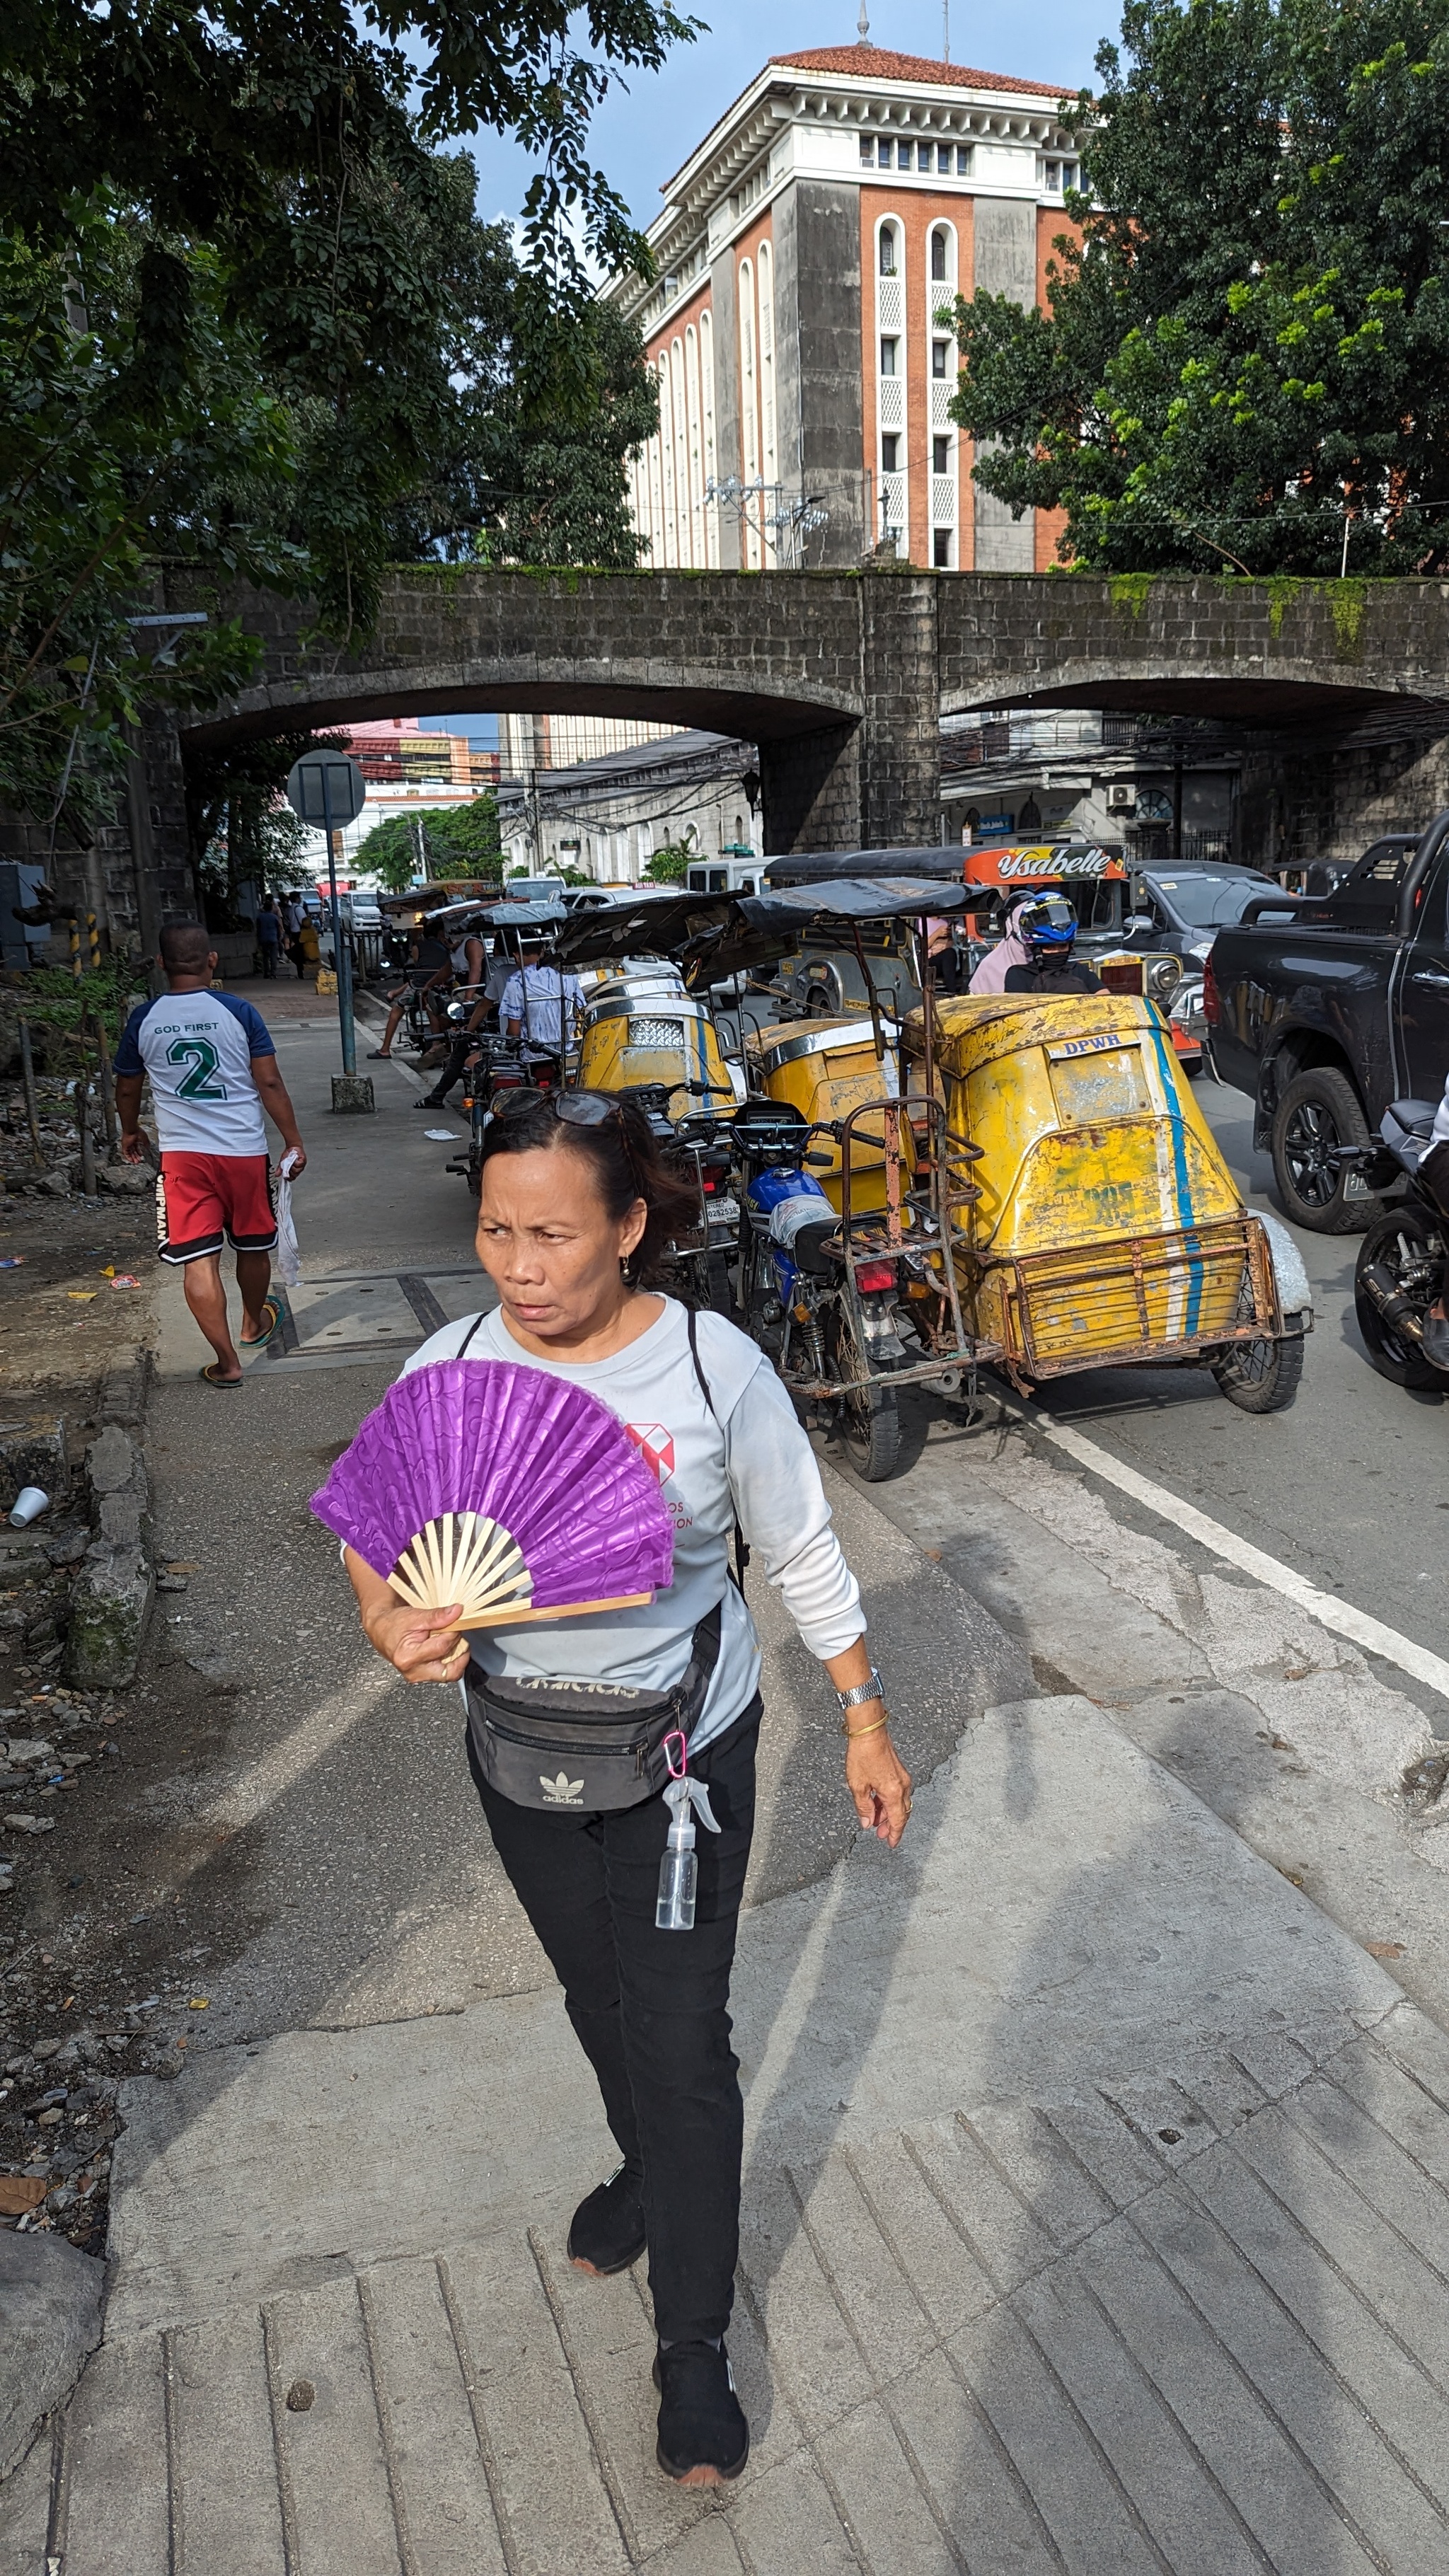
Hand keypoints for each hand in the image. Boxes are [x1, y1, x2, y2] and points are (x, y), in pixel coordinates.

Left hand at [120, 1127, 149, 1166]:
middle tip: (139, 1160)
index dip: (139, 1152)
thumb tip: (148, 1147)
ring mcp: (127, 1145)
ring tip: (136, 1162)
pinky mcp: (125, 1146)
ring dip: (133, 1158)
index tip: (141, 1156)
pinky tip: (132, 1160)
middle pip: (133, 1151)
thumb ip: (147, 1143)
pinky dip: (128, 1157)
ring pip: (130, 1153)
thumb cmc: (138, 1132)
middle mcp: (131, 1143)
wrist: (132, 1130)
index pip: (137, 1148)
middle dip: (136, 1156)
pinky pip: (126, 1153)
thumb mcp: (145, 1138)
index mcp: (136, 1140)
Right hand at [279, 1142, 306, 1175]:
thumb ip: (280, 1169)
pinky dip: (295, 1163)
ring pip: (297, 1171)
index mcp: (294, 1171)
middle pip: (294, 1176)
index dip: (288, 1178)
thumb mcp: (282, 1162)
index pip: (292, 1178)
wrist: (292, 1146)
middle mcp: (298, 1169)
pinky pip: (299, 1165)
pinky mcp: (303, 1161)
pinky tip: (294, 1160)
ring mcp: (302, 1166)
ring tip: (290, 1163)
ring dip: (292, 1167)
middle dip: (289, 1172)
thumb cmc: (288, 1154)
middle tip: (287, 1167)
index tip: (285, 1175)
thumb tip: (277, 1175)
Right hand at [362, 1597, 468, 1684]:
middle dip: (458, 1648)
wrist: (381, 1629)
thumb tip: (456, 1612)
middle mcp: (413, 1671)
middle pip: (450, 1668)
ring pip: (450, 1673)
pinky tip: (446, 1647)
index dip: (453, 1632)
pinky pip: (445, 1673)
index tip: (455, 1622)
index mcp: (408, 1657)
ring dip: (456, 1655)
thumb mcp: (415, 1616)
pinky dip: (450, 1660)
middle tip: (454, 1633)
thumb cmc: (393, 1624)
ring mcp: (418, 1676)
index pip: (442, 1647)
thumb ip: (437, 1616)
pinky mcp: (422, 1676)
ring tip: (448, 1639)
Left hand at [844, 1706, 912, 1846]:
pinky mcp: (898, 1771)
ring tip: (875, 1819)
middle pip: (901, 1813)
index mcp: (893, 1792)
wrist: (869, 1731)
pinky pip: (897, 1793)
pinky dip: (888, 1802)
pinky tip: (877, 1803)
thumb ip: (863, 1807)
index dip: (895, 1834)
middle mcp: (902, 1786)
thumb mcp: (858, 1785)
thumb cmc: (863, 1754)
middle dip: (891, 1825)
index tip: (891, 1844)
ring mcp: (902, 1778)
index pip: (898, 1821)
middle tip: (880, 1834)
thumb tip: (866, 1822)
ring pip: (899, 1803)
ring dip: (888, 1813)